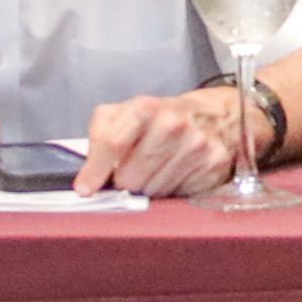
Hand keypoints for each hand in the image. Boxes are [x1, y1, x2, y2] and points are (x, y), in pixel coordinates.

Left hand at [78, 88, 249, 196]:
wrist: (216, 114)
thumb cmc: (162, 119)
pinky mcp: (213, 162)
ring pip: (153, 191)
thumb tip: (86, 181)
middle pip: (131, 177)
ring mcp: (196, 143)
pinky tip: (177, 172)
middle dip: (126, 181)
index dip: (95, 170)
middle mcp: (172, 123)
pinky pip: (179, 194)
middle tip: (133, 171)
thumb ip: (101, 137)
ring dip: (150, 186)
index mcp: (145, 107)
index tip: (85, 189)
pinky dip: (173, 188)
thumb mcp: (125, 114)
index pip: (112, 142)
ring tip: (158, 169)